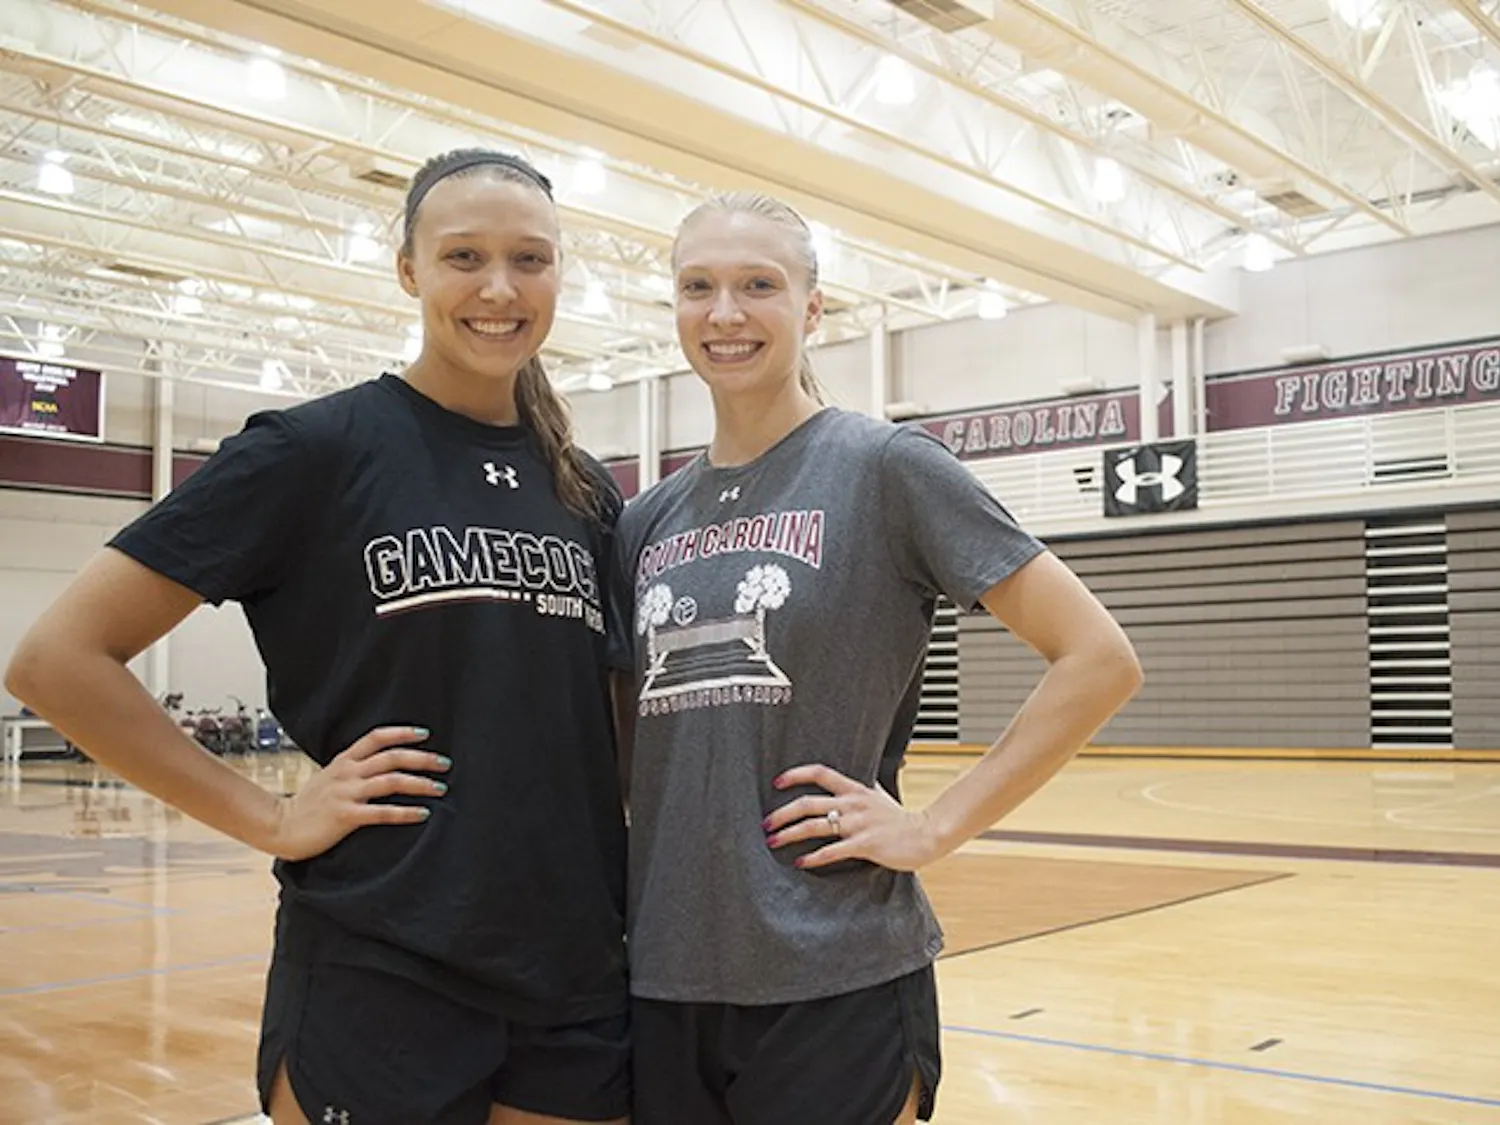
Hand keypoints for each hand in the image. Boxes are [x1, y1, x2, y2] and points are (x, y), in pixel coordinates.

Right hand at [263, 726, 448, 860]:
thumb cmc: (308, 805)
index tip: (425, 734)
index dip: (402, 733)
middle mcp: (347, 773)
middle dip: (422, 758)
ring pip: (390, 781)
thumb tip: (381, 765)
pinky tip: (422, 813)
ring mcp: (346, 793)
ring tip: (439, 788)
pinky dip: (405, 812)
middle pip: (391, 757)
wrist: (280, 827)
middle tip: (444, 764)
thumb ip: (352, 769)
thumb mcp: (329, 777)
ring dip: (419, 783)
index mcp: (343, 761)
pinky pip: (382, 812)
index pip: (376, 738)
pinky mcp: (345, 816)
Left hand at [762, 764, 944, 872]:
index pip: (820, 773)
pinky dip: (813, 857)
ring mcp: (858, 824)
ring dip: (789, 834)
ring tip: (773, 841)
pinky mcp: (864, 844)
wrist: (926, 834)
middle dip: (782, 813)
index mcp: (854, 789)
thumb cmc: (900, 818)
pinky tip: (801, 862)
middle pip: (808, 802)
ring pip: (814, 825)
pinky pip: (832, 850)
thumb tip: (847, 780)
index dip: (796, 775)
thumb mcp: (878, 794)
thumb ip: (860, 788)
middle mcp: (853, 803)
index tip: (777, 782)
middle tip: (766, 823)